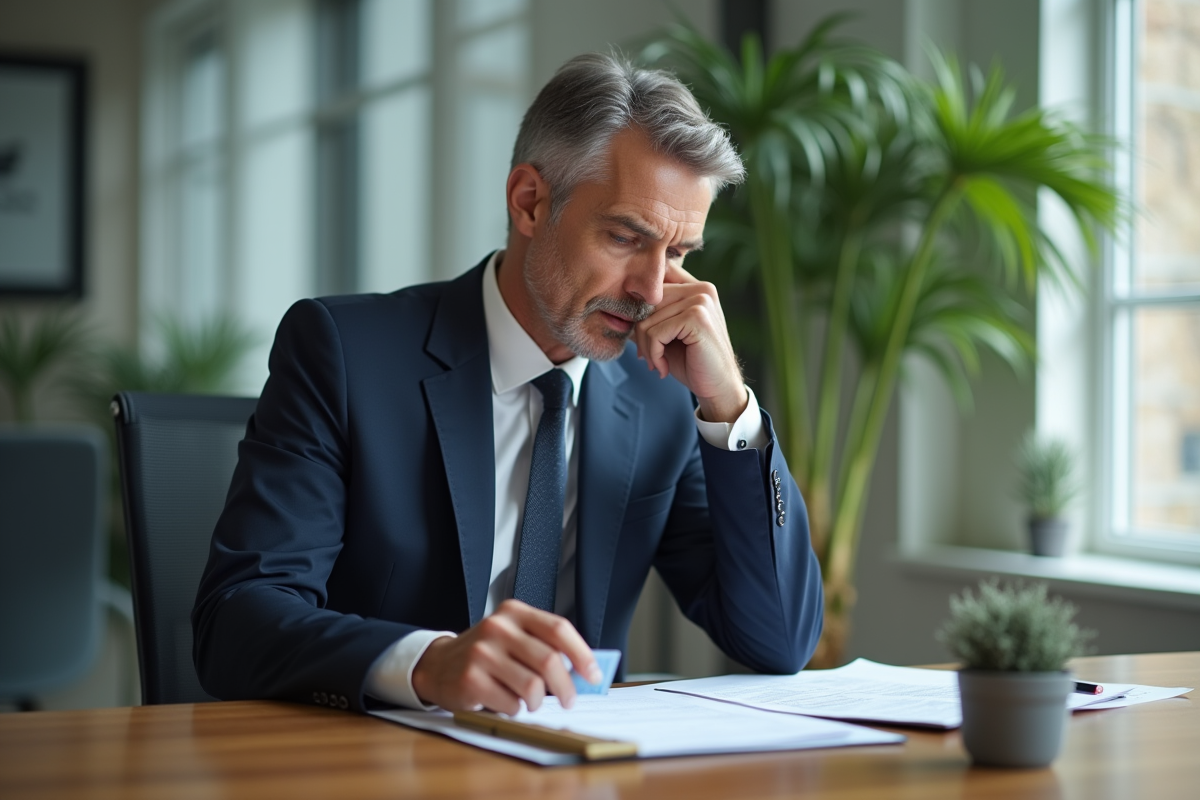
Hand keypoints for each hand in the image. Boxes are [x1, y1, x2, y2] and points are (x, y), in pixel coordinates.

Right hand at [410, 599, 599, 713]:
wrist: (438, 664)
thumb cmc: (486, 653)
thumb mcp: (513, 637)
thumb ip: (545, 646)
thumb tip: (585, 671)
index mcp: (514, 612)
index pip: (558, 629)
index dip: (581, 654)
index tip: (594, 674)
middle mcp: (497, 628)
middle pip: (549, 661)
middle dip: (566, 687)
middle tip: (569, 700)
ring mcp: (482, 653)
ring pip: (532, 686)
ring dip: (538, 701)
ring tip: (531, 701)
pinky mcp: (470, 679)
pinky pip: (510, 703)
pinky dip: (515, 709)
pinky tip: (506, 701)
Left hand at [633, 263, 747, 422]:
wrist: (718, 387)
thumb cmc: (692, 361)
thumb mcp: (666, 333)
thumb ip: (650, 315)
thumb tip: (619, 306)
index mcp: (695, 287)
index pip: (652, 286)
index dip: (640, 311)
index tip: (645, 339)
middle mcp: (701, 289)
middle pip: (646, 303)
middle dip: (641, 334)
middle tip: (649, 357)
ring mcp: (701, 301)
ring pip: (647, 320)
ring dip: (647, 348)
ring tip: (658, 364)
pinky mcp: (697, 317)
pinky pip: (656, 333)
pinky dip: (654, 354)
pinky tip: (663, 368)